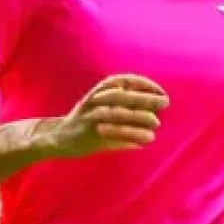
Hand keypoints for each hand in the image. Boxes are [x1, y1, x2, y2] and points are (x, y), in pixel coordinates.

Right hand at [41, 74, 168, 157]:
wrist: (58, 137)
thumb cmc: (87, 121)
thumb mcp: (104, 104)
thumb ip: (126, 103)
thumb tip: (157, 111)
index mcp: (99, 92)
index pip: (124, 80)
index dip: (145, 84)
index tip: (161, 92)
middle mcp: (94, 102)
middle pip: (122, 96)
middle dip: (145, 98)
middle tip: (165, 103)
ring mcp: (90, 118)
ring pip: (117, 115)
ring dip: (138, 119)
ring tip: (156, 125)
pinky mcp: (88, 136)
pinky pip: (111, 136)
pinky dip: (128, 139)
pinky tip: (141, 143)